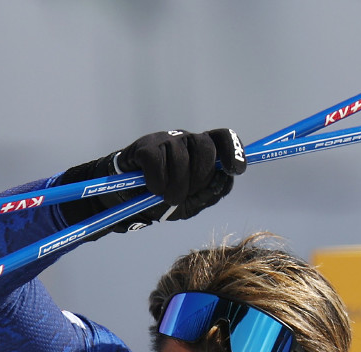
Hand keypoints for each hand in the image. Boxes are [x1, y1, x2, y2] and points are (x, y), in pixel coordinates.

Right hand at [57, 127, 245, 232]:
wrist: (124, 200)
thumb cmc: (159, 199)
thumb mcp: (189, 203)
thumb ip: (210, 193)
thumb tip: (225, 178)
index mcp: (200, 151)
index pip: (223, 139)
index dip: (233, 152)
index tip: (236, 170)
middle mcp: (185, 140)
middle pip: (206, 149)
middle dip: (199, 178)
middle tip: (184, 196)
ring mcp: (164, 140)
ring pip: (181, 157)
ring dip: (176, 186)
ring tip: (166, 198)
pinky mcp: (144, 146)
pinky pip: (157, 162)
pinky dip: (157, 182)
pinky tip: (152, 189)